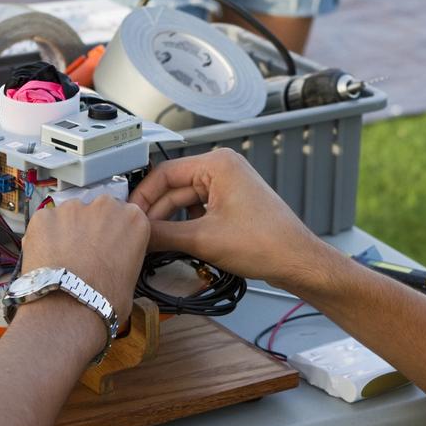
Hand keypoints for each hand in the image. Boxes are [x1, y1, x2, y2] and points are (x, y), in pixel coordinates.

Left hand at [19, 194, 147, 321]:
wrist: (68, 312)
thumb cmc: (104, 302)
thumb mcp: (132, 277)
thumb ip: (122, 256)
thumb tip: (110, 261)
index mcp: (134, 219)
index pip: (125, 217)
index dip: (114, 234)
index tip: (108, 247)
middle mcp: (105, 206)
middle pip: (97, 210)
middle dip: (90, 228)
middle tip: (84, 255)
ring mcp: (72, 208)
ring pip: (69, 216)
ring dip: (66, 232)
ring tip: (62, 261)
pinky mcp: (44, 216)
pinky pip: (44, 223)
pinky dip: (44, 237)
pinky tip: (46, 259)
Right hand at [128, 149, 329, 291]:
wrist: (297, 261)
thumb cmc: (266, 244)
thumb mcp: (203, 239)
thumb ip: (163, 235)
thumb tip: (136, 235)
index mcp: (218, 164)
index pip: (164, 174)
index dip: (142, 197)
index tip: (128, 217)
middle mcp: (224, 168)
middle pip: (174, 187)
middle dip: (156, 213)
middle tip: (136, 235)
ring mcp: (229, 186)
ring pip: (185, 201)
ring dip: (170, 221)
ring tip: (152, 242)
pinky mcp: (233, 204)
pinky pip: (199, 210)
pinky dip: (185, 225)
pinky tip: (175, 242)